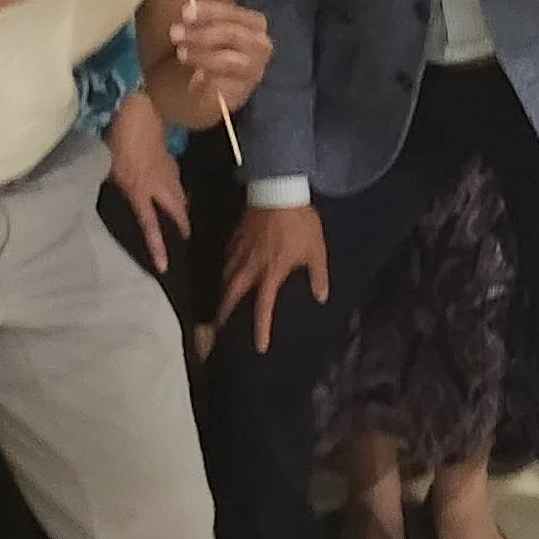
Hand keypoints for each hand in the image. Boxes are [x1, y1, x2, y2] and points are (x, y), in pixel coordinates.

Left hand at [106, 88, 188, 275]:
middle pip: (177, 213)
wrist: (137, 110)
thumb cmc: (116, 138)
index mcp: (140, 191)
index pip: (150, 226)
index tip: (164, 267)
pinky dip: (177, 190)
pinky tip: (173, 190)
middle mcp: (159, 186)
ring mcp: (168, 172)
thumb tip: (108, 192)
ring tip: (182, 221)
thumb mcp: (106, 166)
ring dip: (181, 210)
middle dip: (182, 229)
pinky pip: (177, 181)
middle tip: (185, 241)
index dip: (158, 248)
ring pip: (181, 197)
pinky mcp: (170, 161)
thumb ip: (110, 183)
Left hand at [170, 0, 271, 113]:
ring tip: (181, 53)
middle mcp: (260, 44)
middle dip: (202, 33)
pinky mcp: (245, 88)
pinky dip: (208, 74)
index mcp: (253, 24)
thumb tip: (187, 7)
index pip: (234, 13)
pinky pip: (226, 81)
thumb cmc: (211, 53)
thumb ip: (202, 19)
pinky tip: (194, 73)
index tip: (186, 11)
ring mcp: (255, 68)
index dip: (210, 11)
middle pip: (233, 34)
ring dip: (202, 54)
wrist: (212, 90)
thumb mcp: (207, 31)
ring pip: (230, 59)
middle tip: (176, 33)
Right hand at [216, 203, 328, 353]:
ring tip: (222, 301)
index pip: (263, 308)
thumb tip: (321, 297)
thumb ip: (318, 276)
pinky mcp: (236, 236)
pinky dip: (226, 268)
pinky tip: (228, 269)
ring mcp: (240, 250)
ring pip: (225, 276)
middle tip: (218, 326)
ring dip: (223, 292)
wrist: (279, 191)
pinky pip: (227, 258)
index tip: (259, 347)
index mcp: (270, 274)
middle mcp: (250, 267)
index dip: (261, 329)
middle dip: (224, 312)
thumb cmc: (300, 224)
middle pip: (231, 294)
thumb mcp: (316, 251)